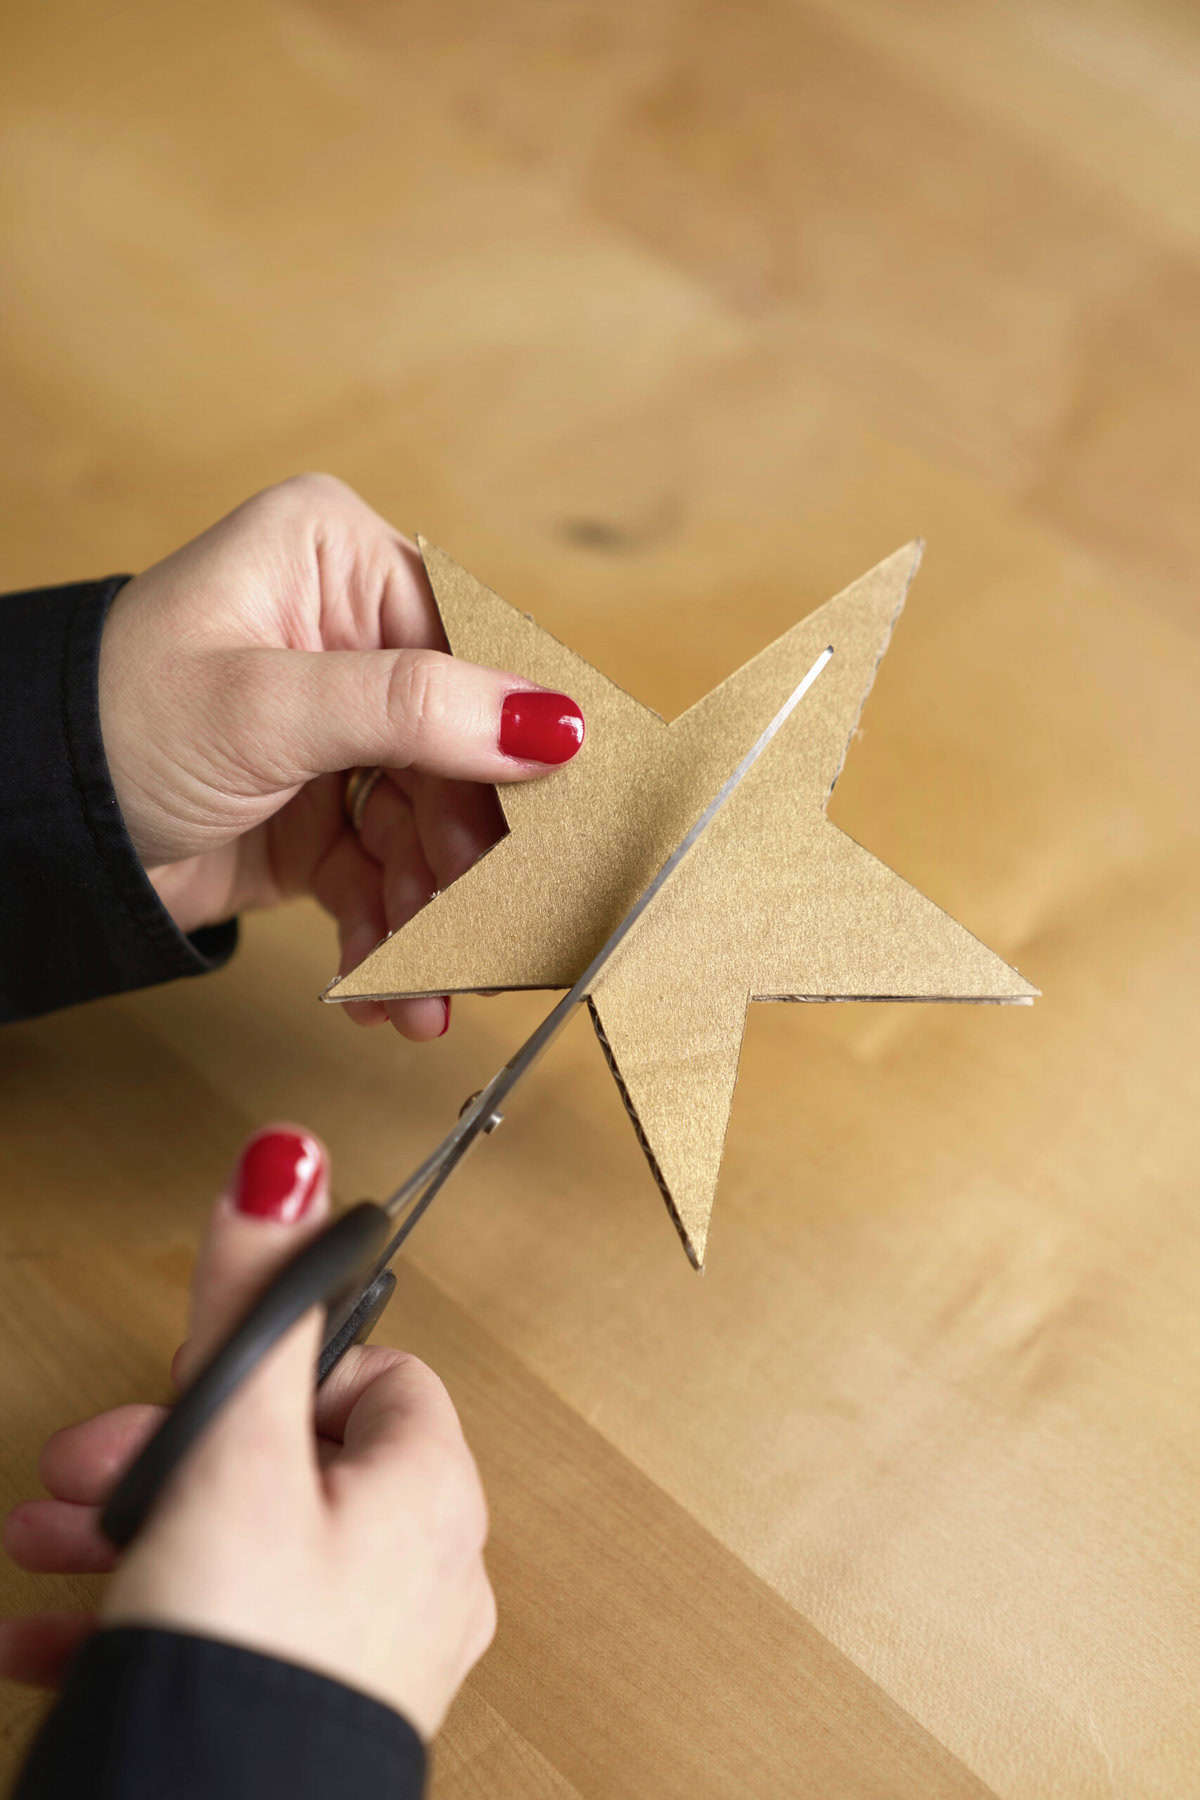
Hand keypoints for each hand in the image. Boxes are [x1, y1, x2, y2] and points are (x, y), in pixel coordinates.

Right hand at [0, 1127, 494, 1736]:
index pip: (372, 1375)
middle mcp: (421, 1572)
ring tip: (44, 1549)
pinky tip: (53, 1636)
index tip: (200, 1375)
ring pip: (245, 1548)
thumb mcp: (233, 1453)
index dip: (278, 1365)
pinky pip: (230, 1632)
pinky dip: (147, 1615)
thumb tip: (291, 1165)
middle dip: (171, 1453)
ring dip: (136, 1532)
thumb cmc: (245, 1658)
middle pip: (291, 1463)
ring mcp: (369, 1653)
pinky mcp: (311, 1710)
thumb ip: (256, 1310)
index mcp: (428, 1492)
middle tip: (88, 1467)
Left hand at [98, 474, 583, 1037]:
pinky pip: (383, 872)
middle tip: (487, 934)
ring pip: (427, 825)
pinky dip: (389, 934)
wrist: (26, 831)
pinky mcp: (321, 810)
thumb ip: (415, 710)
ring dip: (431, 914)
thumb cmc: (115, 722)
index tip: (559, 820)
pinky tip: (388, 992)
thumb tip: (554, 721)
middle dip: (465, 855)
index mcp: (337, 562)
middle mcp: (347, 636)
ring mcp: (337, 730)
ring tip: (428, 993)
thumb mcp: (268, 707)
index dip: (515, 738)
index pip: (469, 648)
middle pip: (458, 750)